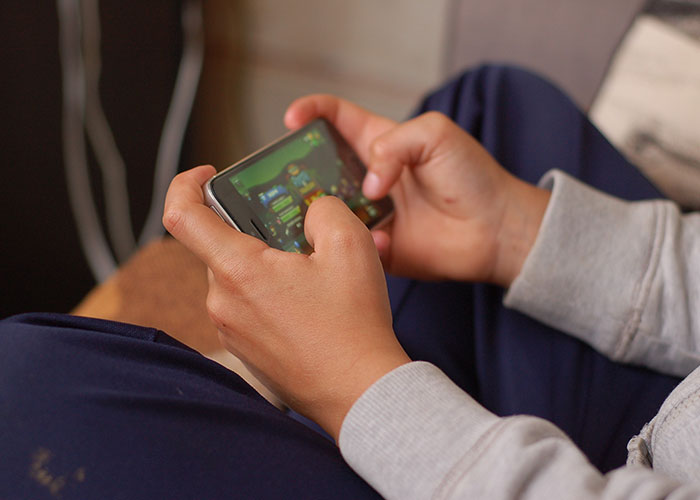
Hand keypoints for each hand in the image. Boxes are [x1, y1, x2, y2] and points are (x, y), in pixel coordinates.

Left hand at [163, 166, 410, 439]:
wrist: (360, 392)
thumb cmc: (353, 325)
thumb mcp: (350, 245)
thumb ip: (323, 209)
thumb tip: (311, 211)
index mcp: (238, 270)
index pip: (181, 214)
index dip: (186, 183)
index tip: (208, 175)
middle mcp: (223, 302)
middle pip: (219, 245)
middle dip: (254, 230)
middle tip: (295, 231)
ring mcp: (231, 330)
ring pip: (236, 276)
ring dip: (265, 264)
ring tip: (311, 273)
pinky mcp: (244, 350)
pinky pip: (246, 306)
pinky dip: (268, 293)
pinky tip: (307, 304)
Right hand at [285, 97, 550, 286]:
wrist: (494, 229)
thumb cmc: (471, 175)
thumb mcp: (435, 134)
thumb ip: (393, 145)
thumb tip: (367, 187)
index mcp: (376, 142)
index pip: (333, 118)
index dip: (309, 112)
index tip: (291, 119)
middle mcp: (365, 177)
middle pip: (316, 168)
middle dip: (297, 171)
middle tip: (287, 180)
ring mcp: (367, 213)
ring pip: (326, 211)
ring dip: (322, 213)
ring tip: (327, 215)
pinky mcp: (375, 245)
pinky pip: (352, 245)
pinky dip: (362, 243)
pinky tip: (386, 241)